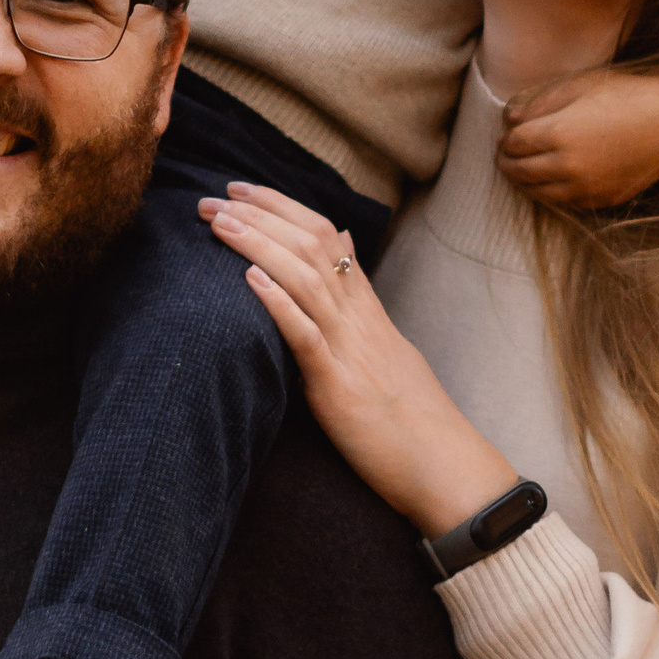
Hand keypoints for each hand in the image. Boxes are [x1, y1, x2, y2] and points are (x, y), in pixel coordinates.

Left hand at [199, 185, 513, 541]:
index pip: (327, 237)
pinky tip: (249, 280)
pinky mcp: (340, 387)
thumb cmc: (413, 419)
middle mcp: (360, 319)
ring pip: (306, 279)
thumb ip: (363, 304)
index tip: (242, 191)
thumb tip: (347, 256)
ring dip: (258, 246)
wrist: (446, 467)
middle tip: (213, 198)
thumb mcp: (388, 350)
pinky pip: (307, 337)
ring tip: (220, 223)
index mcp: (367, 311)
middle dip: (259, 216)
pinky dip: (278, 304)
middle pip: (312, 246)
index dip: (283, 208)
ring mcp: (351, 349)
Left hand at [498, 66, 658, 211]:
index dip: (506, 139)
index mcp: (558, 133)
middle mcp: (568, 166)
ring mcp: (586, 188)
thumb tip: (509, 119)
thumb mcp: (578, 86)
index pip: (513, 144)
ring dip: (523, 182)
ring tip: (521, 170)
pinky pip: (564, 203)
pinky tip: (550, 181)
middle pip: (519, 172)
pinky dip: (550, 193)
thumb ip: (538, 102)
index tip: (506, 135)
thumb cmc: (625, 96)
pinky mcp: (602, 200)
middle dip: (506, 162)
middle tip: (505, 155)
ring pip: (538, 194)